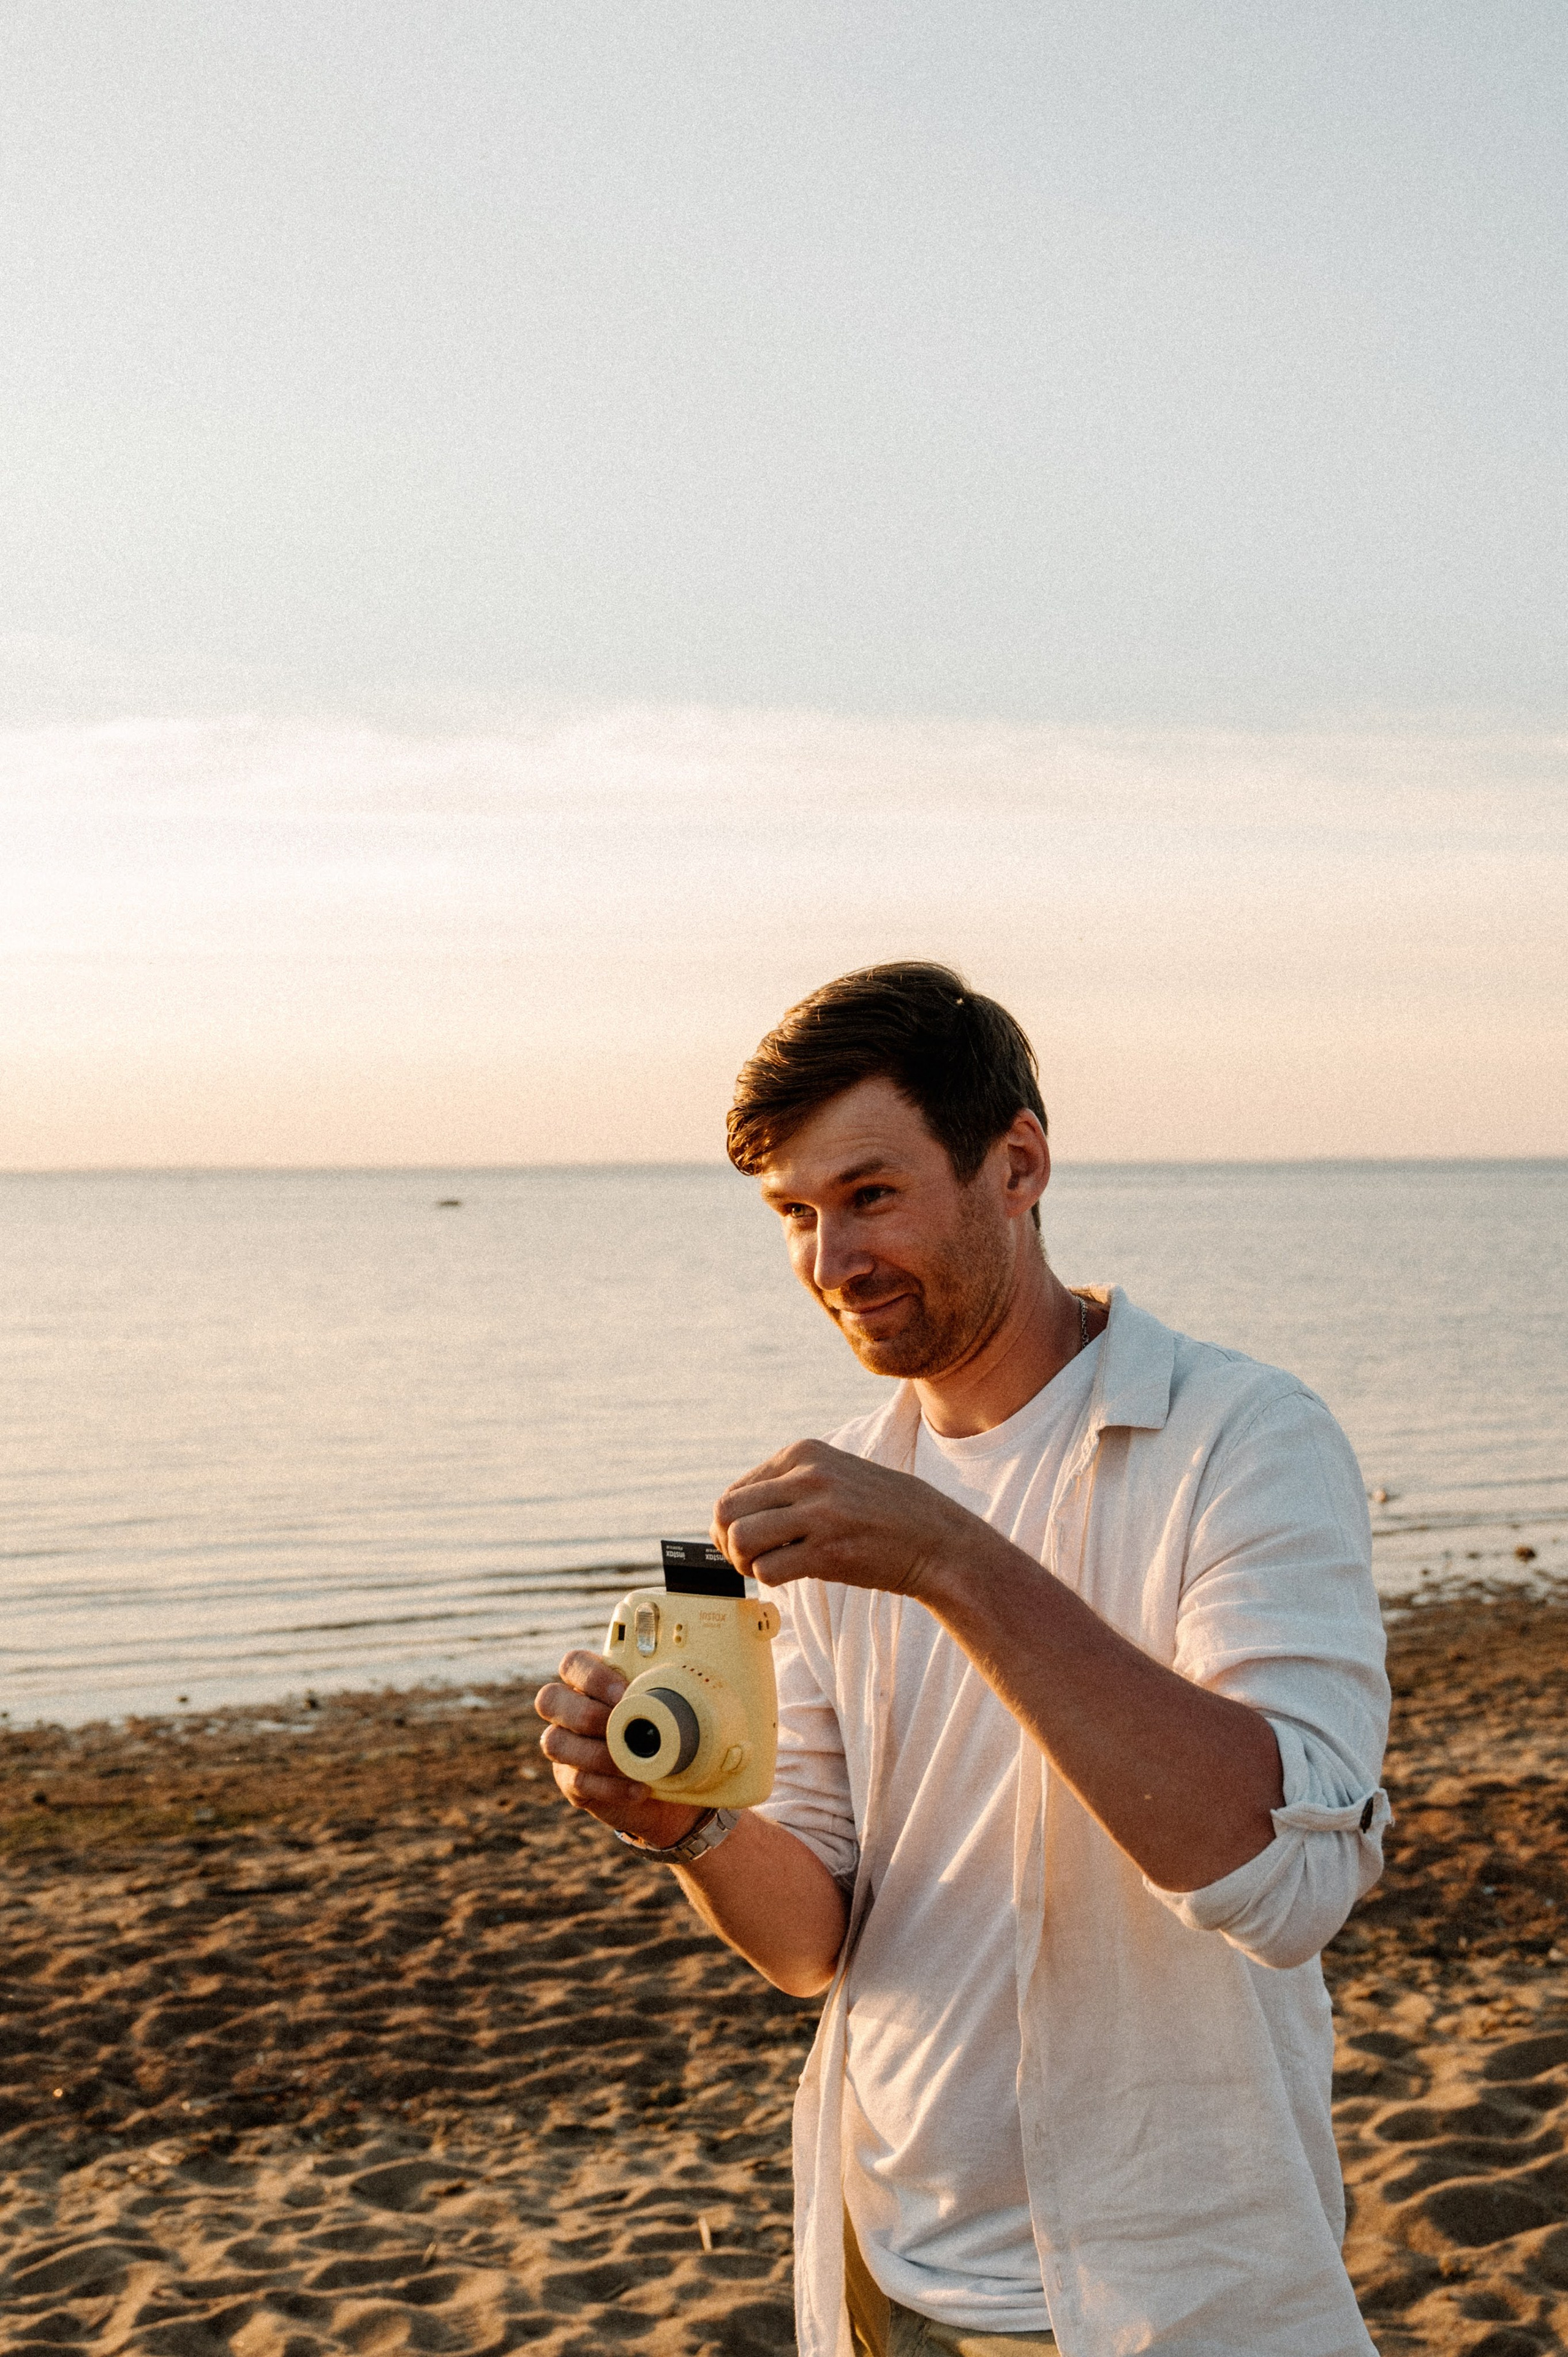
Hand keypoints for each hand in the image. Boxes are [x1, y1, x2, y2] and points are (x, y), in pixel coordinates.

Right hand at [533, 1651, 706, 1848]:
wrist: (673, 1789)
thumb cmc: (672, 1738)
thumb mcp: (672, 1710)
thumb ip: (669, 1690)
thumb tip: (699, 1676)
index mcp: (595, 1683)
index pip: (573, 1664)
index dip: (591, 1675)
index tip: (623, 1693)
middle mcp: (572, 1710)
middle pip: (549, 1699)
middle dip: (585, 1713)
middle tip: (620, 1725)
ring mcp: (567, 1747)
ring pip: (553, 1742)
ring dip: (596, 1753)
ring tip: (632, 1763)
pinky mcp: (571, 1782)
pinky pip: (576, 1780)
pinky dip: (610, 1786)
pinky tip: (638, 1788)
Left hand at [712, 1439, 986, 1598]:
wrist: (937, 1540)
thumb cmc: (881, 1513)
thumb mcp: (833, 1476)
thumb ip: (786, 1487)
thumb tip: (725, 1519)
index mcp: (803, 1453)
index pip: (734, 1491)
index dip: (731, 1525)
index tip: (750, 1544)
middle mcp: (807, 1476)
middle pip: (726, 1512)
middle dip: (729, 1544)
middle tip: (752, 1560)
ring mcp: (819, 1512)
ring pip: (740, 1539)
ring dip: (747, 1564)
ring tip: (771, 1568)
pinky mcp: (829, 1550)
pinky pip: (768, 1570)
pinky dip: (770, 1580)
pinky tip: (793, 1576)